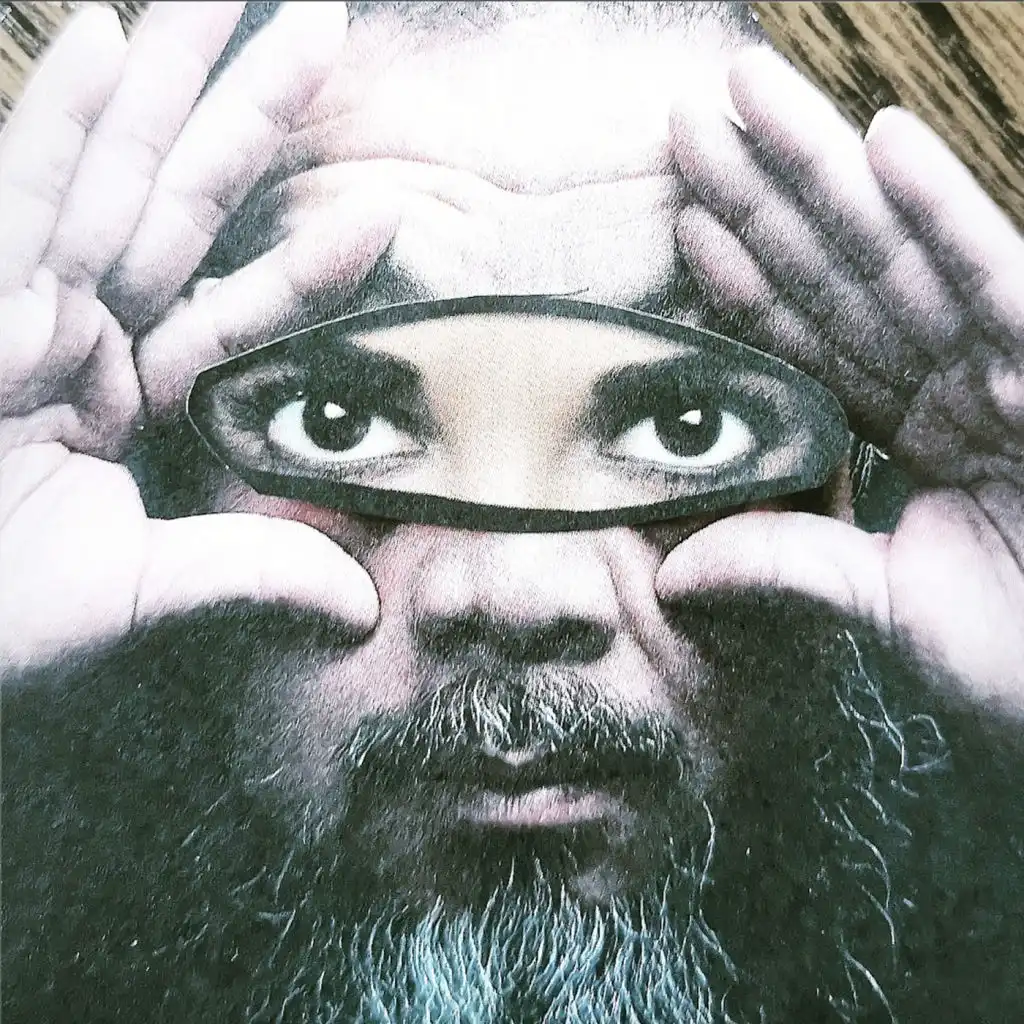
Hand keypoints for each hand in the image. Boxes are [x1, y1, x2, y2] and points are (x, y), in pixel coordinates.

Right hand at [0, 3, 393, 680]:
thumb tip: (362, 608)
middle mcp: (84, 336)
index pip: (239, 312)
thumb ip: (251, 577)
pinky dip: (57, 123)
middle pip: (182, 207)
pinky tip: (107, 45)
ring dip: (162, 80)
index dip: (307, 264)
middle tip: (318, 25)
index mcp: (133, 397)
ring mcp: (20, 308)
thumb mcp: (142, 598)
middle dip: (244, 115)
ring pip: (107, 176)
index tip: (382, 216)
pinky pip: (17, 198)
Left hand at [662, 48, 1023, 714]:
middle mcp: (956, 378)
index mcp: (915, 427)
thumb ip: (787, 565)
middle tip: (687, 118)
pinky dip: (943, 210)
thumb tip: (672, 572)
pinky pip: (996, 278)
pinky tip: (882, 144)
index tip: (683, 218)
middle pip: (838, 270)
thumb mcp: (885, 605)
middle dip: (763, 192)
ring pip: (899, 249)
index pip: (811, 336)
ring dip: (822, 168)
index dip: (744, 278)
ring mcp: (1010, 363)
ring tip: (747, 93)